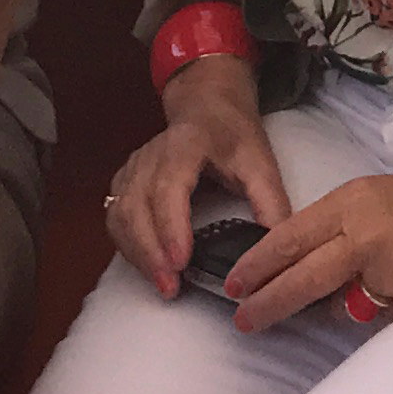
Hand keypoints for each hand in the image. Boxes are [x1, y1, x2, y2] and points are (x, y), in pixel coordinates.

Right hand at [105, 54, 292, 295]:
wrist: (207, 106)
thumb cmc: (233, 133)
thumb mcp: (260, 162)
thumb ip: (271, 204)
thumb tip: (277, 251)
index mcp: (185, 145)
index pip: (169, 187)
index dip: (171, 226)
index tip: (181, 262)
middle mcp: (150, 155)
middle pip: (137, 206)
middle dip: (151, 252)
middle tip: (171, 287)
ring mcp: (132, 167)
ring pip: (120, 215)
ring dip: (137, 254)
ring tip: (163, 284)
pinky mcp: (123, 181)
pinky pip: (115, 217)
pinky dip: (127, 246)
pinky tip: (147, 266)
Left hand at [227, 129, 392, 331]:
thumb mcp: (383, 190)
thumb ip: (348, 224)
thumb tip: (320, 259)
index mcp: (353, 202)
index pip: (290, 238)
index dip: (257, 265)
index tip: (235, 284)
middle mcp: (366, 236)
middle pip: (301, 280)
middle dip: (267, 304)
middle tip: (244, 319)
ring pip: (343, 306)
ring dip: (333, 309)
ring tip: (337, 302)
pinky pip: (383, 314)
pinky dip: (378, 309)